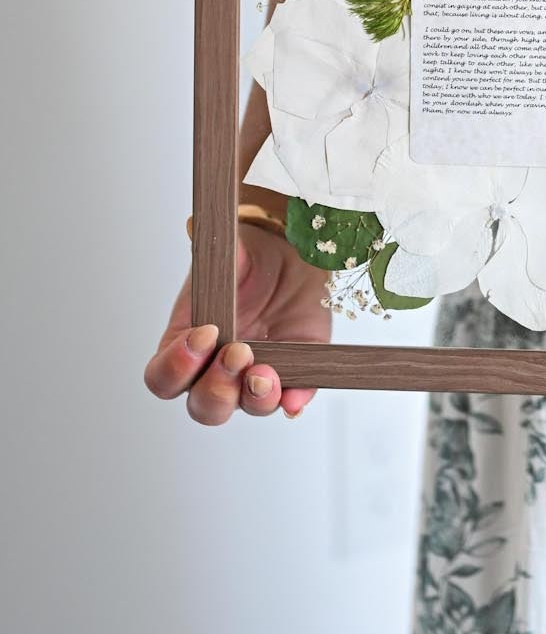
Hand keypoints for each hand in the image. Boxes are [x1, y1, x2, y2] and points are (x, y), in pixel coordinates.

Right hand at [144, 223, 330, 423]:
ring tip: (266, 374)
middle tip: (239, 352)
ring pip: (243, 407)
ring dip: (254, 398)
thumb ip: (209, 248)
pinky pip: (291, 400)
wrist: (293, 256)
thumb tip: (195, 226)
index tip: (205, 333)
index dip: (177, 365)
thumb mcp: (228, 251)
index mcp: (184, 346)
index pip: (163, 377)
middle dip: (217, 387)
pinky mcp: (293, 375)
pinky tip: (295, 399)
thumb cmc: (249, 260)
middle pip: (202, 406)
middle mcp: (215, 371)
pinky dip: (292, 402)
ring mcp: (253, 378)